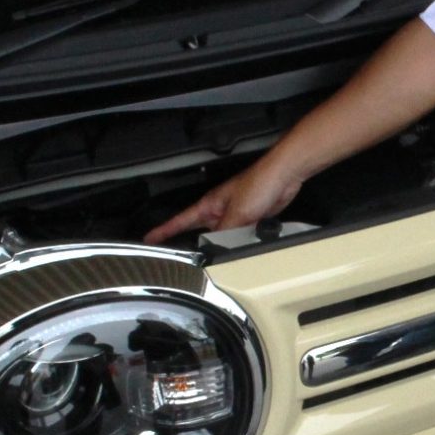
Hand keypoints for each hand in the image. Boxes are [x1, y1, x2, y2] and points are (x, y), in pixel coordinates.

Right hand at [144, 157, 303, 244]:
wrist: (284, 177)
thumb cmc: (259, 182)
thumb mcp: (237, 212)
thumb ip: (225, 233)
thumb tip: (215, 249)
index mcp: (210, 204)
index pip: (180, 220)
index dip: (163, 231)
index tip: (150, 239)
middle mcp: (220, 210)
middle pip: (199, 232)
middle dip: (193, 244)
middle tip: (179, 257)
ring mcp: (235, 215)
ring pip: (221, 237)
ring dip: (222, 245)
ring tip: (215, 257)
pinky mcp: (250, 220)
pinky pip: (239, 237)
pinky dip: (240, 243)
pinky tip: (242, 249)